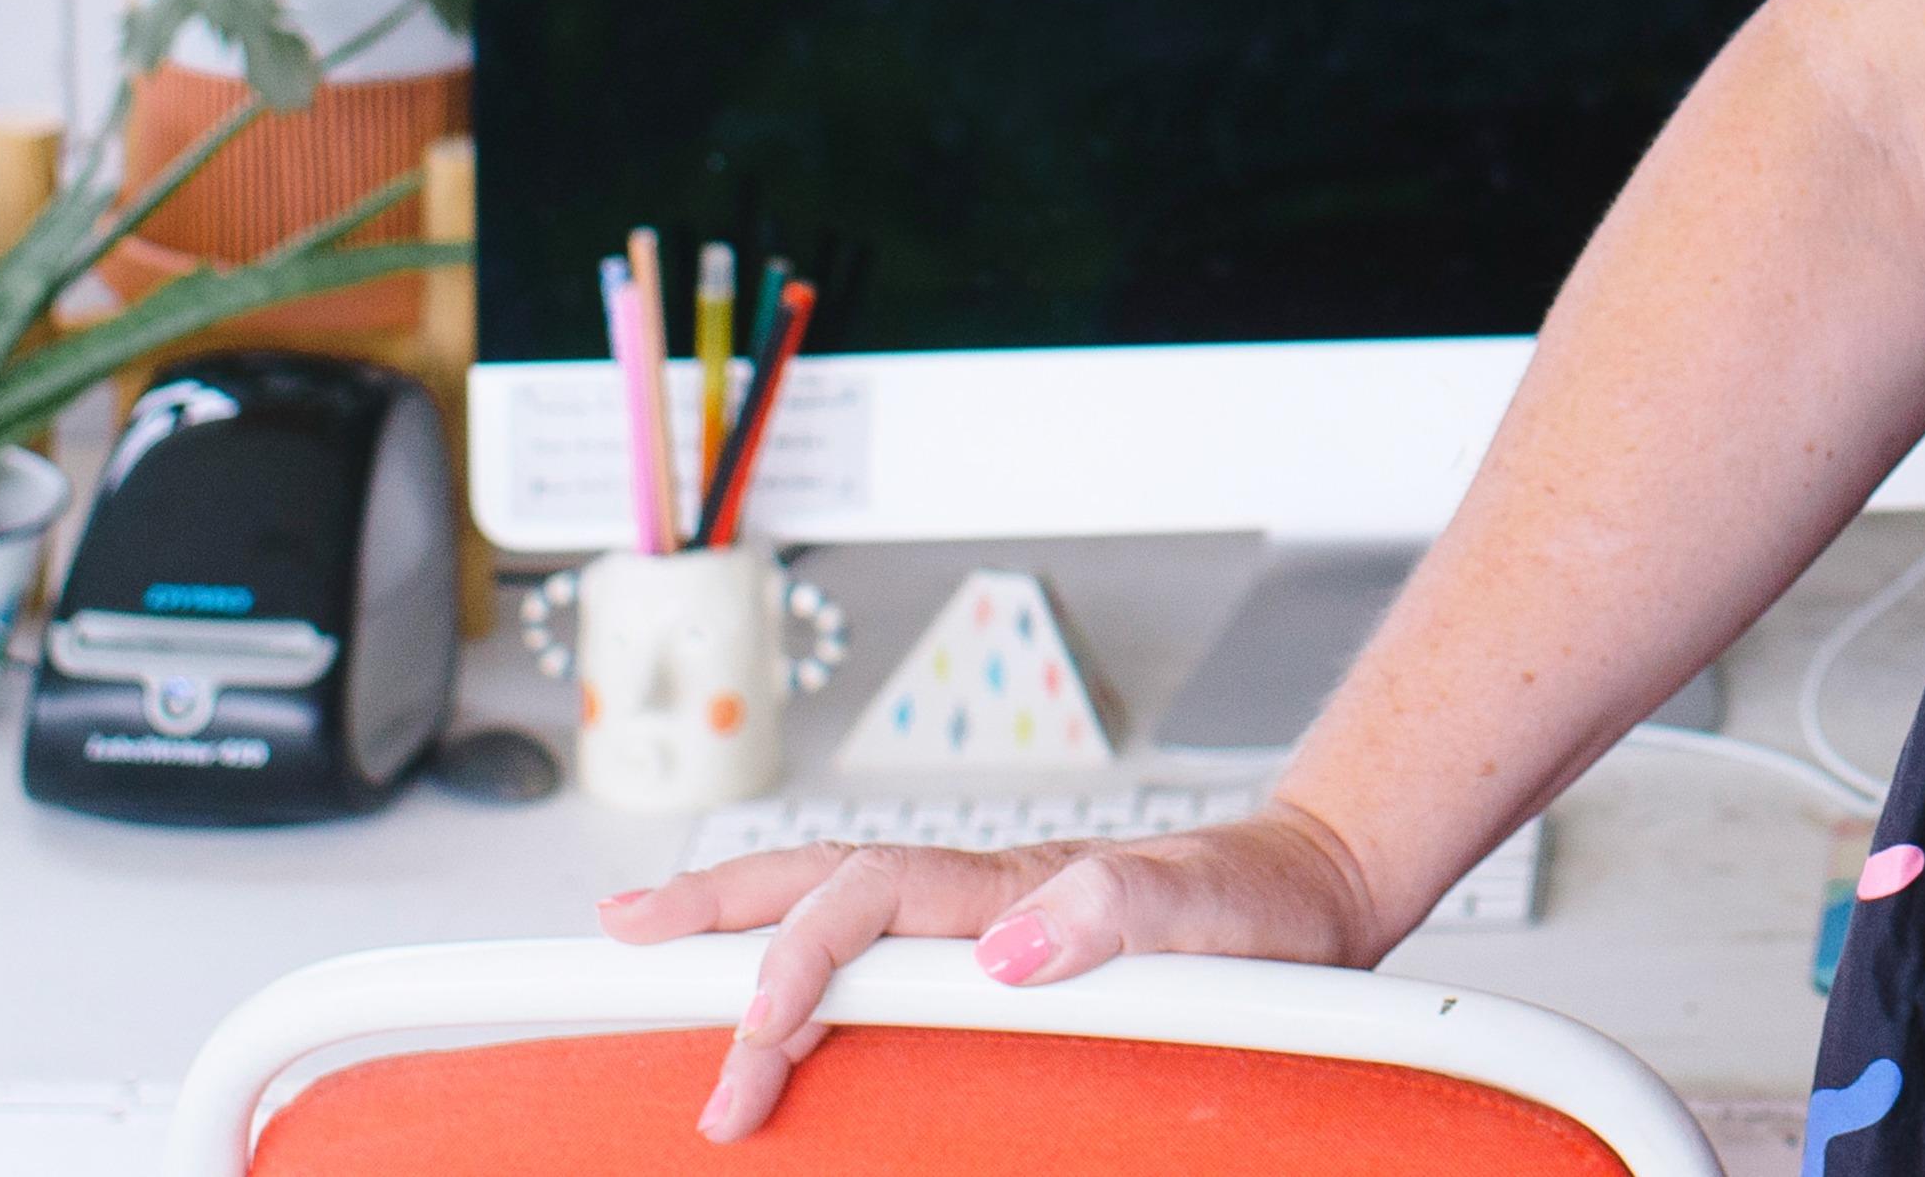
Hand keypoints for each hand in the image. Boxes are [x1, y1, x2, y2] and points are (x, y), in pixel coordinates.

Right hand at [594, 806, 1401, 1141]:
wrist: (1314, 890)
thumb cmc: (1266, 903)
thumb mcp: (1219, 912)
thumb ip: (1127, 911)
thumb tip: (1016, 944)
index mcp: (1016, 887)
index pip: (869, 905)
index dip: (795, 963)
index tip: (746, 1038)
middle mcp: (984, 896)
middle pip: (818, 885)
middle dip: (709, 914)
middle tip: (610, 944)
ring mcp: (984, 921)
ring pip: (834, 907)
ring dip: (737, 925)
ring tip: (642, 947)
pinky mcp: (998, 953)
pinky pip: (877, 945)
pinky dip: (802, 954)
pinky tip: (771, 985)